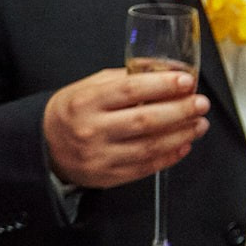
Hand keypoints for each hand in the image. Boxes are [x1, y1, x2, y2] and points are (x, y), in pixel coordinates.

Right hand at [43, 68, 209, 187]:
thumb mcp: (90, 87)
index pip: (130, 90)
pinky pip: (146, 167)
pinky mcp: (108, 176)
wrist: (44, 146)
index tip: (186, 82)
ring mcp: (100, 155)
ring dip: (182, 134)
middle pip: (146, 120)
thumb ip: (126, 77)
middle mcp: (92, 129)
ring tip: (199, 124)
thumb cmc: (73, 112)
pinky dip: (170, 156)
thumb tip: (166, 69)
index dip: (163, 85)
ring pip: (150, 147)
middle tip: (201, 104)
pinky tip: (184, 143)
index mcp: (87, 101)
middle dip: (180, 111)